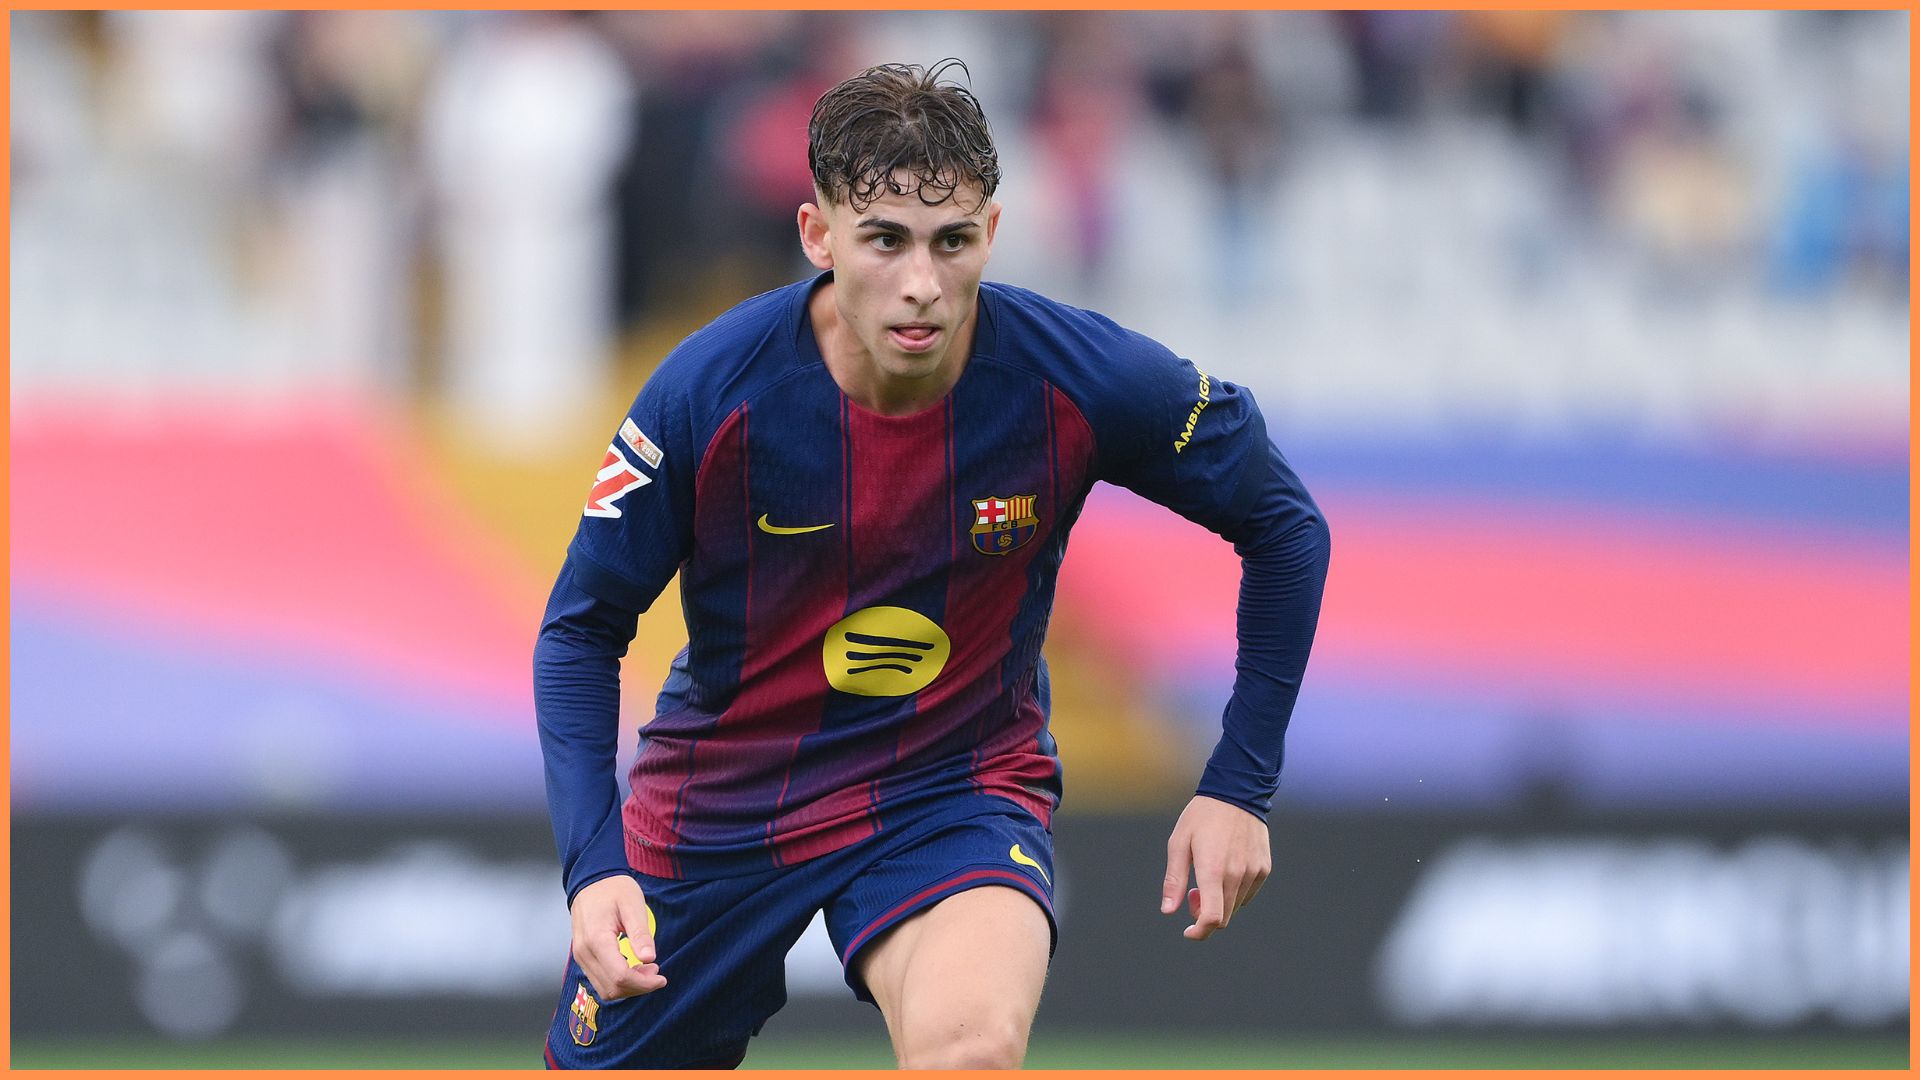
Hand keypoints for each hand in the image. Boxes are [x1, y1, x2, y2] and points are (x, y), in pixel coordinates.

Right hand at [571, 875, 667, 999]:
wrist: (591, 881)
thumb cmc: (613, 889)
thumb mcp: (633, 905)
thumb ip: (640, 933)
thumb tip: (649, 958)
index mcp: (597, 939)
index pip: (619, 976)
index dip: (643, 983)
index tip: (661, 978)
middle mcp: (584, 952)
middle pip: (612, 988)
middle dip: (638, 986)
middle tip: (656, 972)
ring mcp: (580, 956)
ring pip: (604, 989)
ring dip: (628, 987)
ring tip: (646, 970)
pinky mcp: (583, 957)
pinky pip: (600, 980)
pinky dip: (618, 982)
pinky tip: (633, 968)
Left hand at [1159, 795, 1270, 940]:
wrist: (1237, 792)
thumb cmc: (1201, 817)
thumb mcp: (1179, 844)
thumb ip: (1174, 880)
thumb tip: (1168, 911)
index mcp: (1213, 870)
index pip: (1212, 918)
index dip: (1200, 932)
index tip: (1189, 931)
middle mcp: (1237, 875)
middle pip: (1223, 917)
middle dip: (1204, 914)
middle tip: (1192, 894)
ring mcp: (1253, 872)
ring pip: (1236, 905)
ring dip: (1220, 902)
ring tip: (1208, 876)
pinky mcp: (1264, 867)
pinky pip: (1248, 892)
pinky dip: (1234, 892)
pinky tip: (1225, 869)